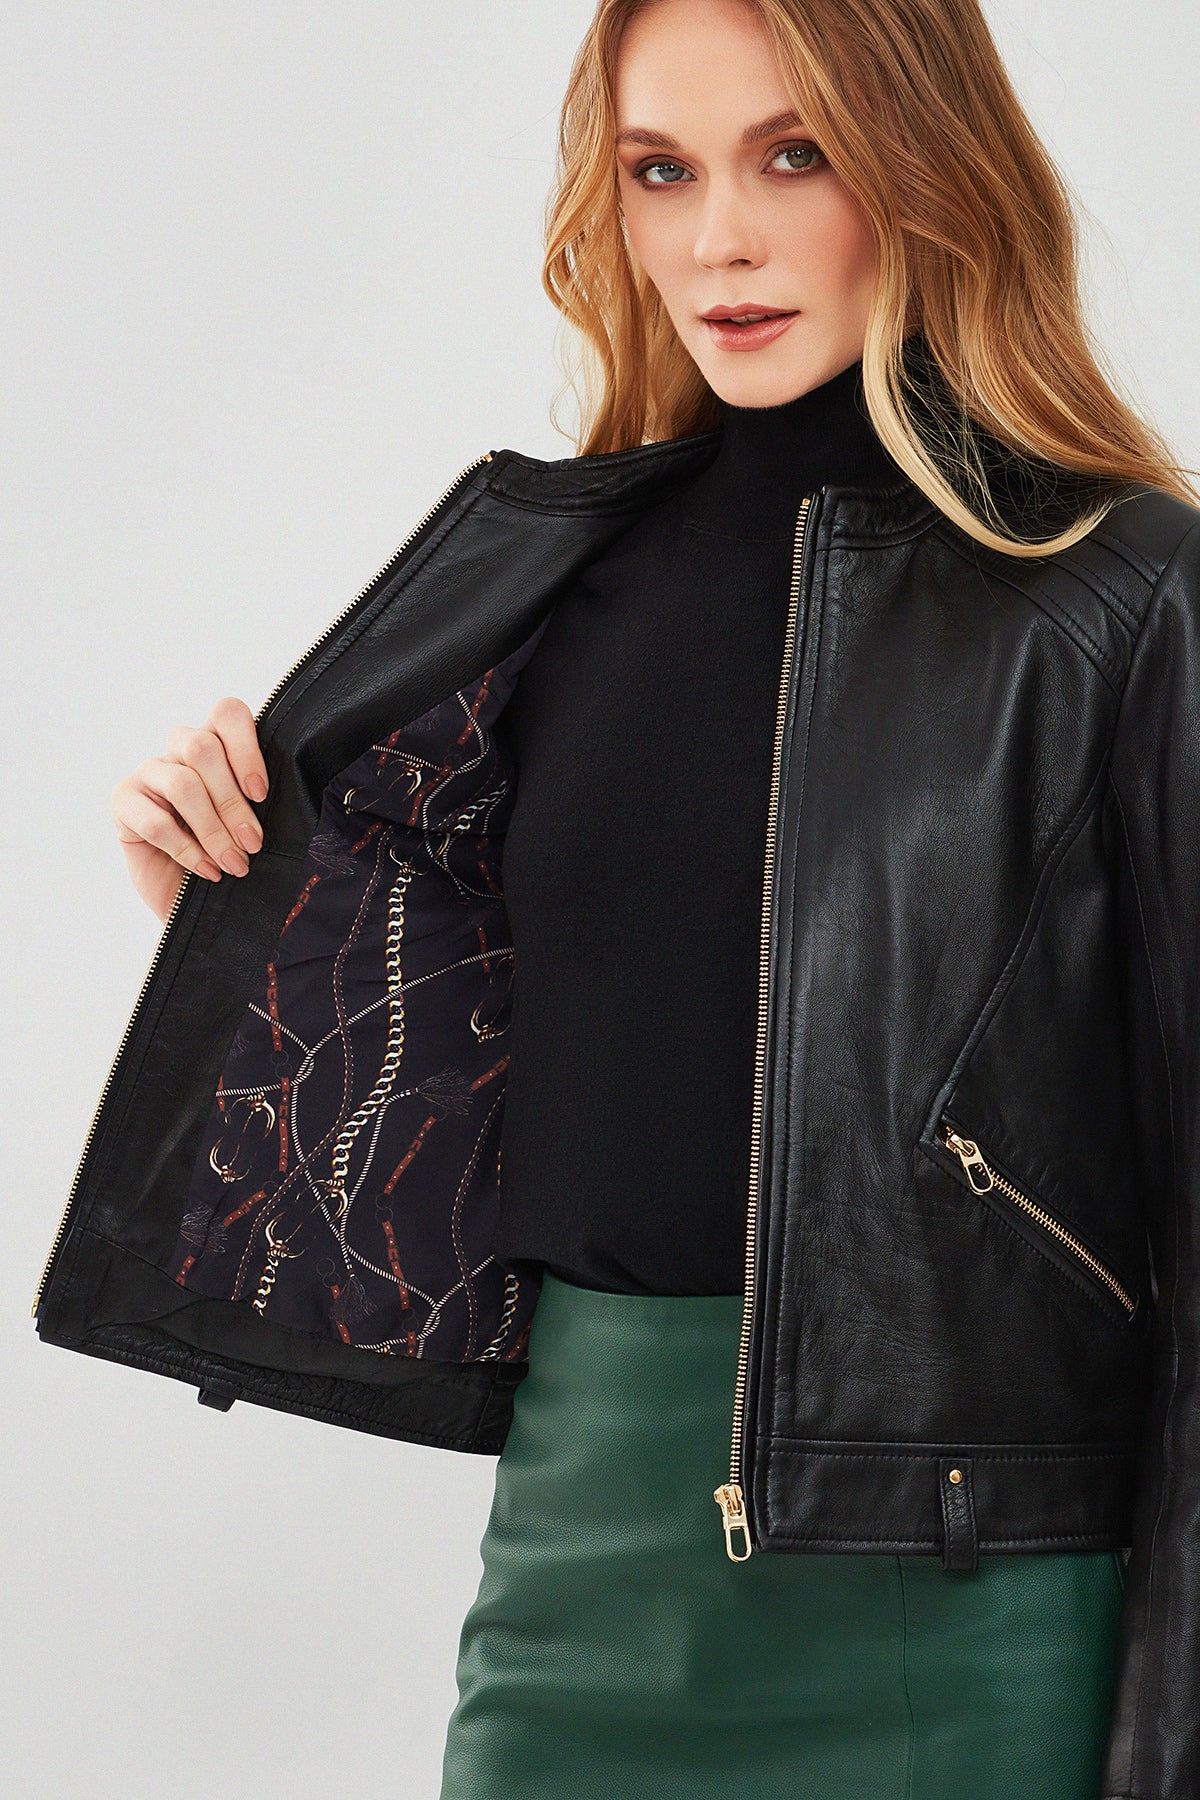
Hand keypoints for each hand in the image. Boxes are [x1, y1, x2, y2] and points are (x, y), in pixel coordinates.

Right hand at [112, 697, 268, 923]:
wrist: (194, 898)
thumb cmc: (229, 851)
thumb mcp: (252, 823)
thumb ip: (260, 802)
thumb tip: (290, 802)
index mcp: (217, 743)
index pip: (226, 713)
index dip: (246, 749)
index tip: (261, 794)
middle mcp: (179, 750)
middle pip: (202, 747)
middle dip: (232, 802)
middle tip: (252, 842)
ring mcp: (149, 773)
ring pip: (181, 783)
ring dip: (213, 830)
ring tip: (234, 863)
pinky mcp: (124, 802)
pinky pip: (155, 821)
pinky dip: (187, 850)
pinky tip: (207, 870)